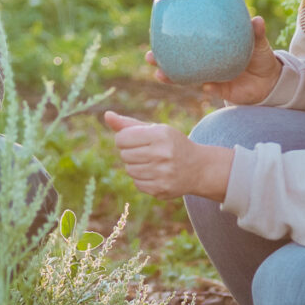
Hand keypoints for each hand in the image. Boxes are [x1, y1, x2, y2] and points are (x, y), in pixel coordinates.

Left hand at [103, 112, 233, 203]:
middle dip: (130, 153)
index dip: (123, 139)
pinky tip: (156, 174)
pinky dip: (142, 179)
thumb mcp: (155, 129)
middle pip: (124, 155)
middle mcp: (163, 154)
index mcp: (160, 134)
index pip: (122, 138)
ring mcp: (163, 174)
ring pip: (129, 170)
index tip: (133, 140)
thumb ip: (129, 124)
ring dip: (135, 166)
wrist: (198, 168)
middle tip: (145, 152)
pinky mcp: (161, 189)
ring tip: (151, 162)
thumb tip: (107, 115)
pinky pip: (137, 184)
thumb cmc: (171, 144)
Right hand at [142, 15, 282, 106]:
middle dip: (159, 59)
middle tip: (149, 56)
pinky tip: (206, 85)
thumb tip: (257, 20)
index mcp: (209, 47)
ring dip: (172, 77)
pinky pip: (211, 89)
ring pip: (186, 77)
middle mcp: (205, 62)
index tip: (154, 32)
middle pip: (177, 60)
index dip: (168, 39)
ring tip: (160, 75)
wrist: (270, 82)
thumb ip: (256, 32)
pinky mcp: (220, 90)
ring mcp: (210, 76)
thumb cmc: (260, 57)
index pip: (186, 41)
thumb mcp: (258, 43)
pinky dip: (208, 87)